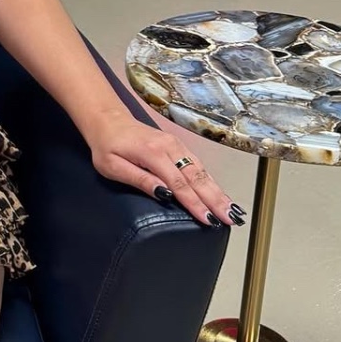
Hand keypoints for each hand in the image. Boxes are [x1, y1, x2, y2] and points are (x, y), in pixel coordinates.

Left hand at [86, 115, 243, 227]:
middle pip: (197, 178)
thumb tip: (163, 194)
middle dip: (215, 200)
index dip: (195, 204)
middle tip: (231, 220)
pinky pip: (199, 166)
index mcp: (152, 153)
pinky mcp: (178, 146)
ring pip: (202, 172)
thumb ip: (139, 179)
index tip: (208, 220)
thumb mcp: (112, 166)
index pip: (179, 184)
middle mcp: (169, 147)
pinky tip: (220, 195)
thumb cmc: (107, 146)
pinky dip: (212, 182)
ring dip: (218, 192)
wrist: (108, 121)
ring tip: (232, 211)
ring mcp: (176, 145)